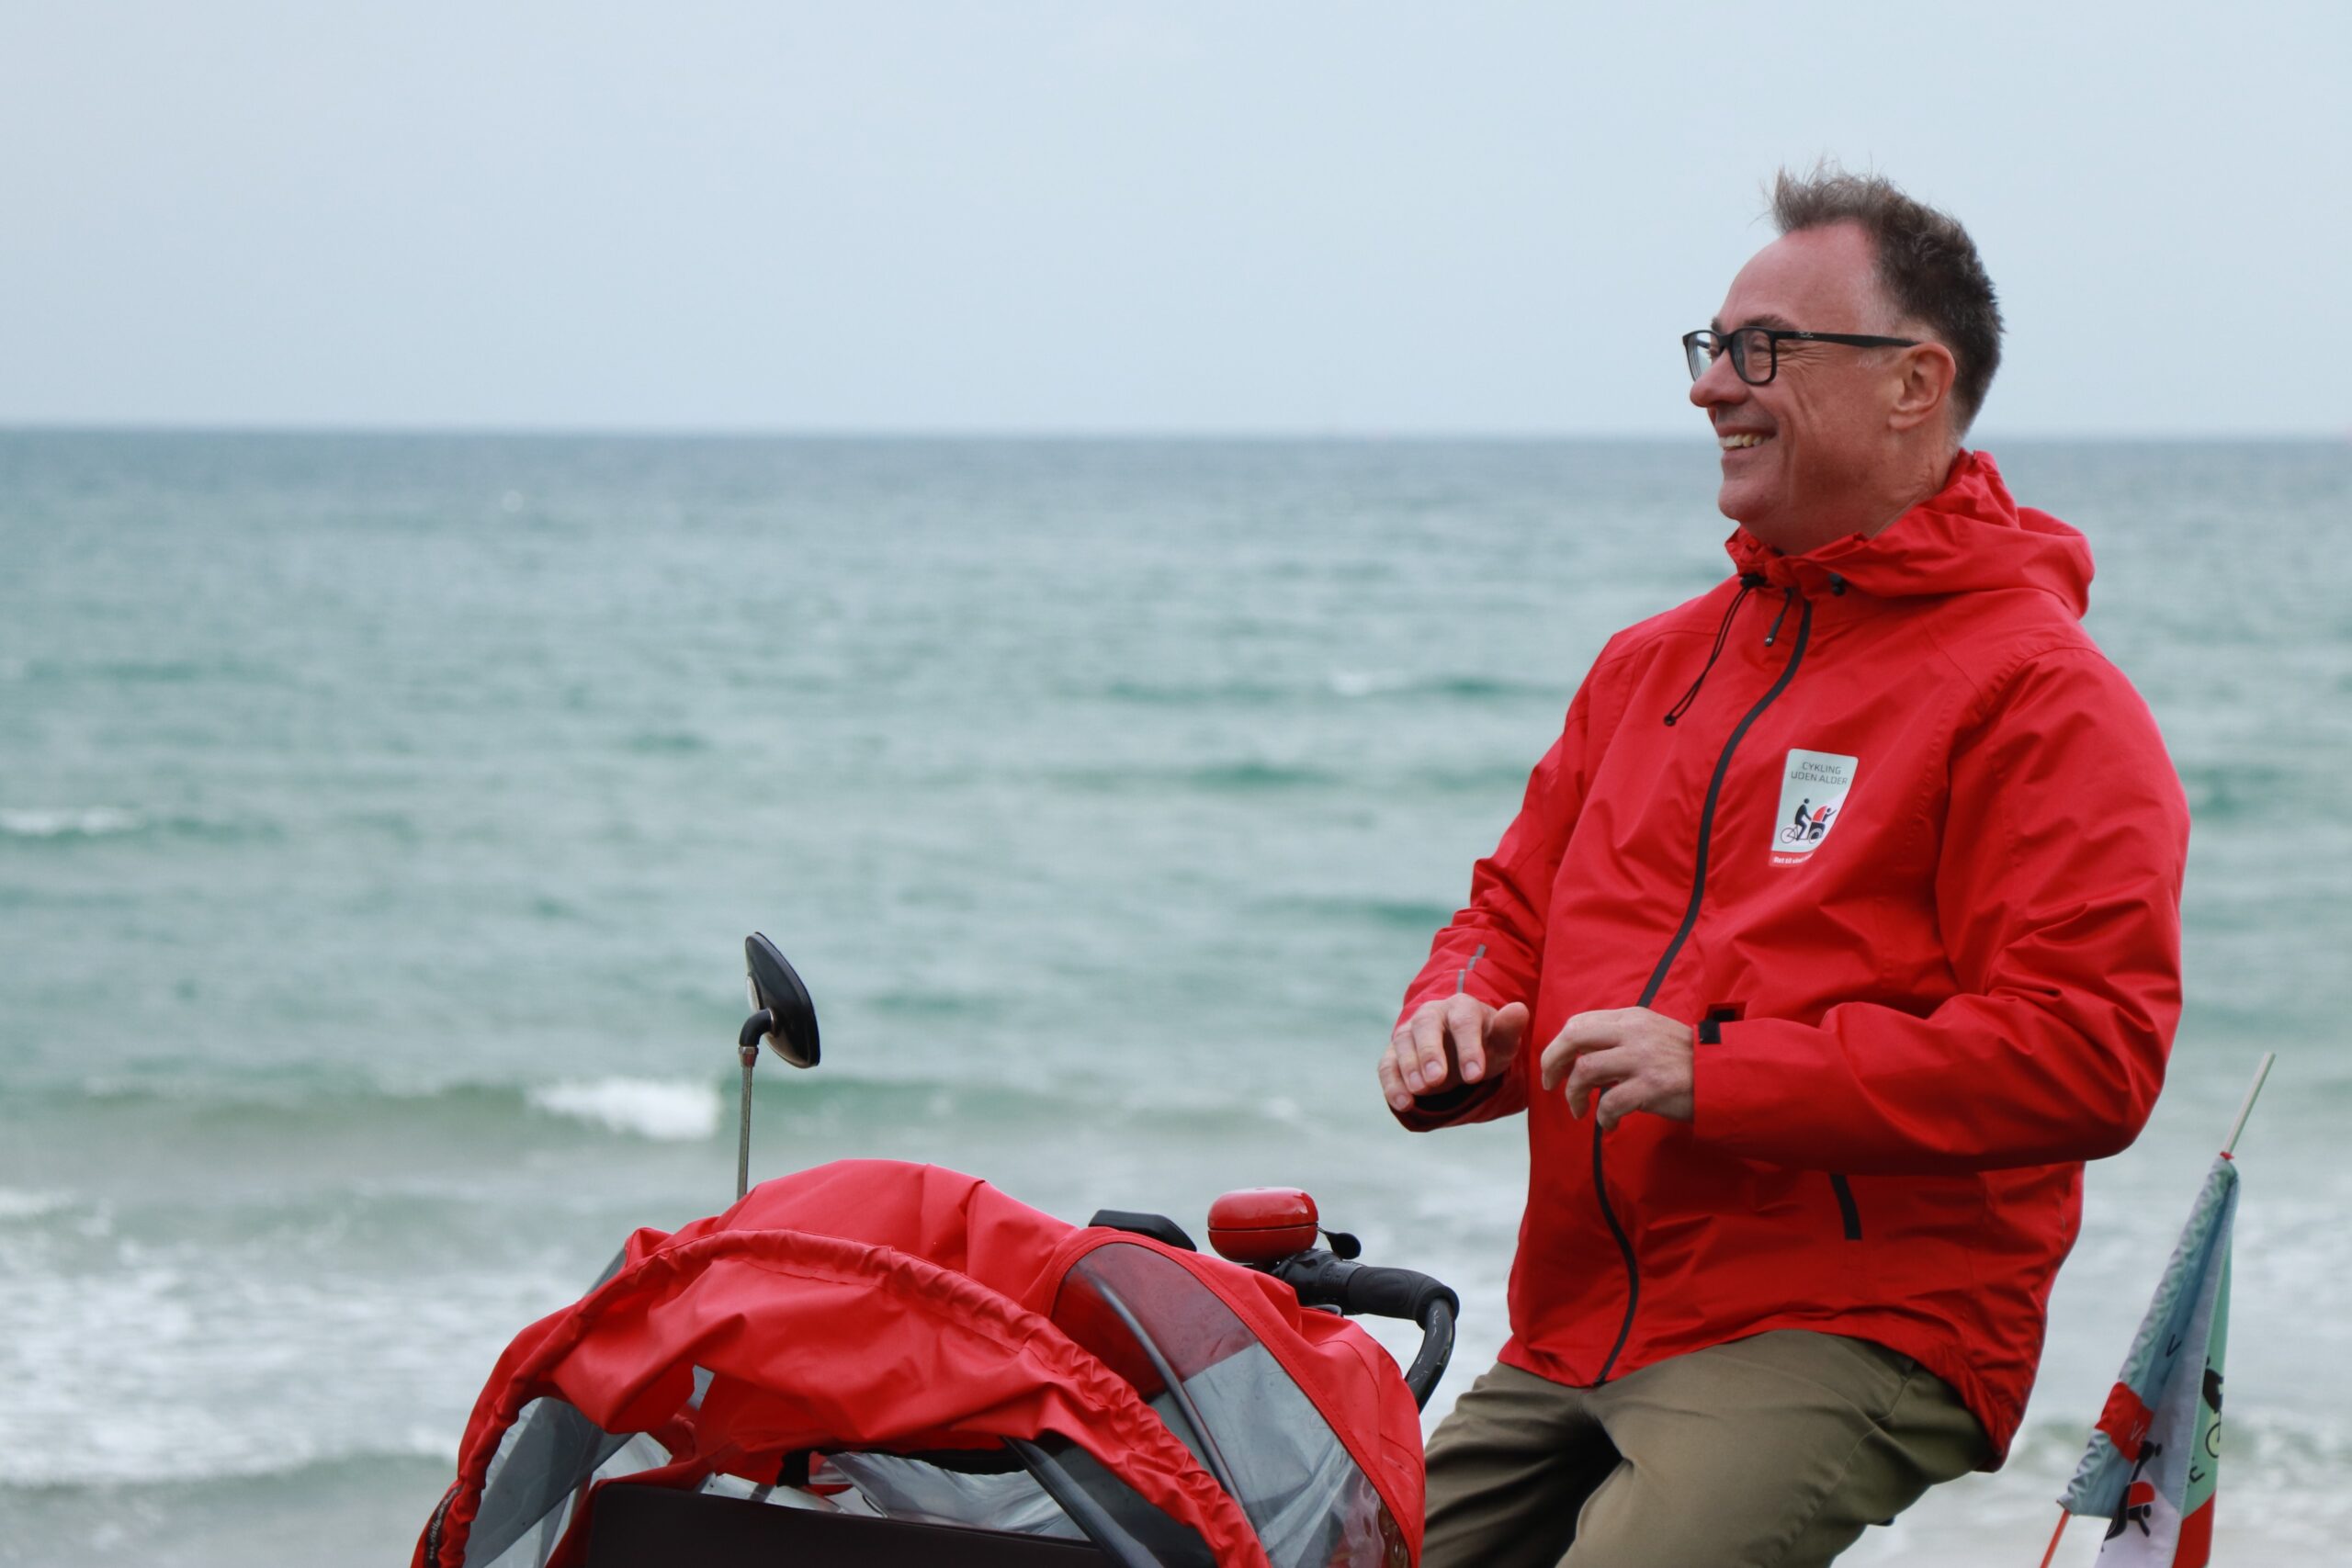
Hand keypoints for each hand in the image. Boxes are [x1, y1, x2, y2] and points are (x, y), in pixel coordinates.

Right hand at [1380, 996, 1530, 1111]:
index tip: (1475, 1076)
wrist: (1461, 1050)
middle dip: (1430, 1052)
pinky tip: (1403, 1104)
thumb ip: (1509, 1028)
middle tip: (1437, 1080)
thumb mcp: (1502, 1041)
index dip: (1468, 1047)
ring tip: (1420, 1091)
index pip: (1463, 1021)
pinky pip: (1387, 1065)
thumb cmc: (1485, 1044)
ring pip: (1403, 1042)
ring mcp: (1410, 1032)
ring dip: (1409, 1067)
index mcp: (1461, 1007)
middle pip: (1426, 1025)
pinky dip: (1392, 1084)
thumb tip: (1519, 1009)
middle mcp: (1431, 1014)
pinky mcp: (1394, 1053)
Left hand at [1538, 1008, 1694, 1131]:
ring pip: (1586, 1071)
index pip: (1579, 1022)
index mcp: (1630, 1018)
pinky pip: (1611, 1102)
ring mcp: (1642, 1058)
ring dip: (1575, 1094)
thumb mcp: (1650, 1035)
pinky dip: (1603, 1117)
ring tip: (1579, 1110)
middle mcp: (1633, 1033)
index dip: (1559, 1045)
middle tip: (1550, 1084)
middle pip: (1574, 1037)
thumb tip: (1582, 1061)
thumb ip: (1617, 1041)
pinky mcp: (1652, 1086)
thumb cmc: (1684, 1059)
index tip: (1556, 1066)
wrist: (1724, 1074)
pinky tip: (1609, 1124)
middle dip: (1552, 1062)